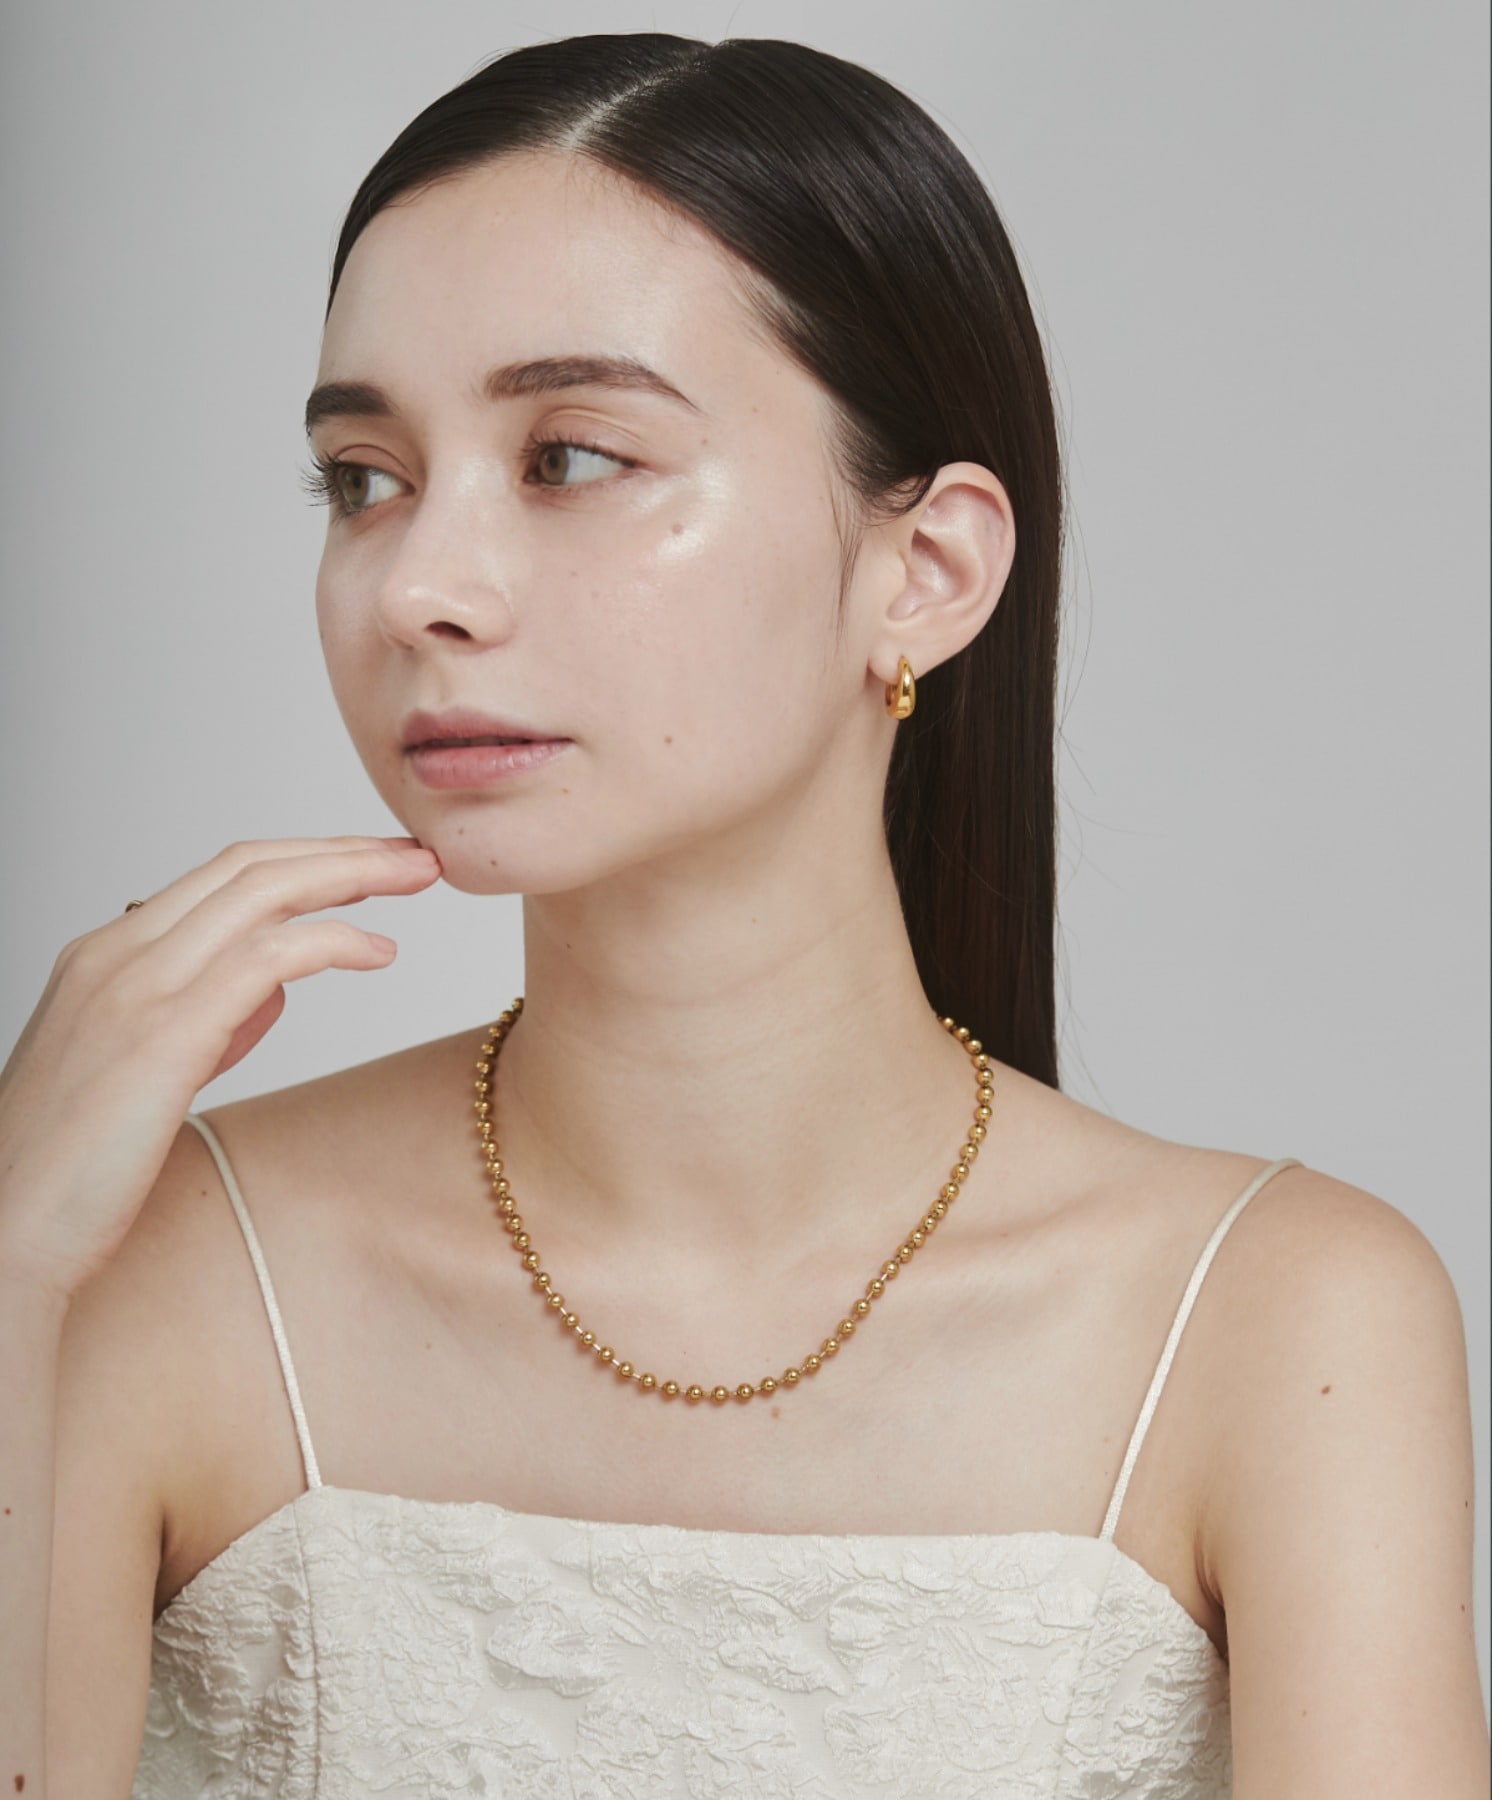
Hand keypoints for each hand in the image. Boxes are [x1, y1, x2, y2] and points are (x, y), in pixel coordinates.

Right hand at [0, 835, 439, 1300]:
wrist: (5, 1235)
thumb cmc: (74, 1167)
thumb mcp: (138, 1067)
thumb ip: (200, 1017)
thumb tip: (271, 987)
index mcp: (106, 954)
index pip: (223, 875)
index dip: (305, 858)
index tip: (370, 863)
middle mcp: (116, 953)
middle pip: (250, 865)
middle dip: (342, 851)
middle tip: (414, 855)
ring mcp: (136, 988)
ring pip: (263, 891)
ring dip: (352, 876)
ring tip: (417, 880)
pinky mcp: (164, 1034)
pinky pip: (268, 956)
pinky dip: (334, 941)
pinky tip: (379, 952)